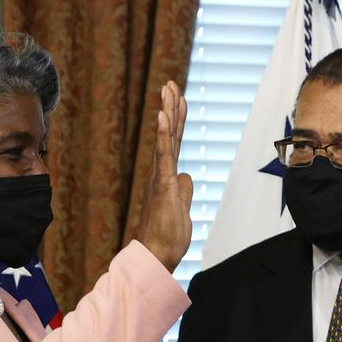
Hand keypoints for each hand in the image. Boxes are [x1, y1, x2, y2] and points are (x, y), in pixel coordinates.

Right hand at [130, 80, 192, 270]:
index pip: (173, 143)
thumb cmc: (166, 238)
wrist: (155, 257)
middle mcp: (161, 174)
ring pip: (166, 139)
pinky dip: (162, 134)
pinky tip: (162, 115)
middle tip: (170, 84)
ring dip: (167, 113)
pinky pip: (162, 155)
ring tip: (168, 89)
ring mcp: (160, 178)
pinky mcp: (161, 185)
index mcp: (166, 178)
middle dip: (171, 107)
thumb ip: (184, 191)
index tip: (177, 98)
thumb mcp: (183, 210)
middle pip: (169, 134)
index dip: (176, 120)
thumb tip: (186, 177)